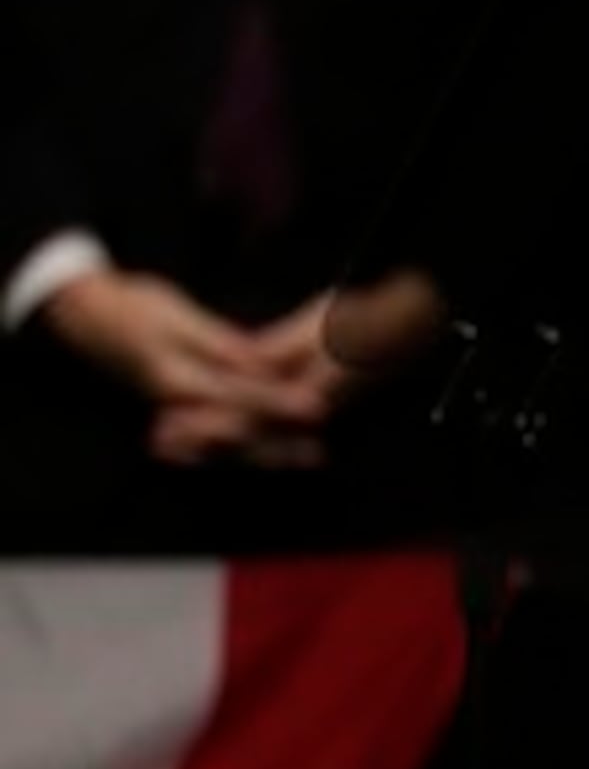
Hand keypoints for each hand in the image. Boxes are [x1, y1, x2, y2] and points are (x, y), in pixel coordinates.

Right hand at [43, 270, 335, 466]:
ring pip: (227, 442)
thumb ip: (220, 346)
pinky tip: (271, 451)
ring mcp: (176, 410)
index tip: (318, 409)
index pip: (242, 397)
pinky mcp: (177, 408)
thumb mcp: (180, 320)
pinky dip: (243, 446)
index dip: (281, 403)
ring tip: (308, 458)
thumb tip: (259, 363)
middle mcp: (178, 405)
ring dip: (266, 452)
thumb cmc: (135, 309)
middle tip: (319, 454)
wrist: (88, 317)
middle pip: (237, 432)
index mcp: (181, 381)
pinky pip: (213, 438)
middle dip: (278, 444)